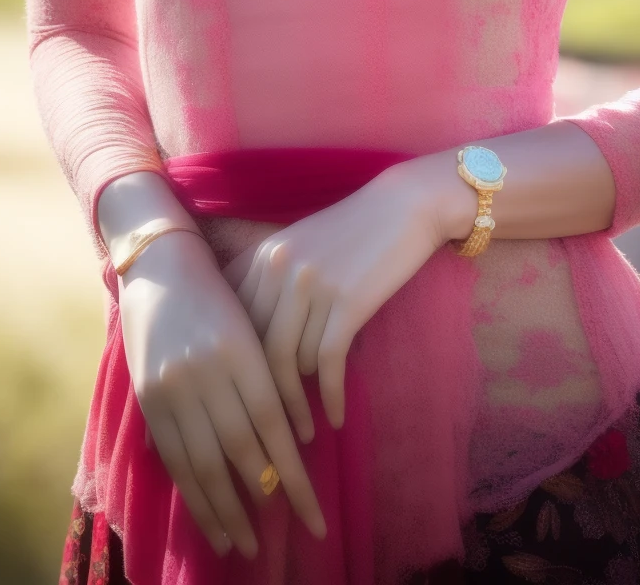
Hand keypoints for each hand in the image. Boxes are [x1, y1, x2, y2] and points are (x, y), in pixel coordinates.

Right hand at [117, 228, 326, 559]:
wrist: (161, 264)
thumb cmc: (219, 292)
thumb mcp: (250, 326)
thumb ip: (267, 377)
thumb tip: (289, 442)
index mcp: (242, 349)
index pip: (272, 424)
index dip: (293, 473)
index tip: (310, 513)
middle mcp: (208, 371)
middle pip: (241, 450)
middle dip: (266, 499)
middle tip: (287, 538)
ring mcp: (173, 386)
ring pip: (203, 462)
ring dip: (225, 510)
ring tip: (243, 546)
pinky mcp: (148, 397)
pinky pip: (172, 456)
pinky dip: (192, 492)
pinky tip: (208, 517)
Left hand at [222, 158, 471, 438]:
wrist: (406, 206)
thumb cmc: (354, 230)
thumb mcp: (301, 247)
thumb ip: (272, 286)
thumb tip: (253, 349)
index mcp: (262, 257)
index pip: (233, 326)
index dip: (236, 369)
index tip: (239, 402)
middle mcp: (279, 269)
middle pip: (257, 350)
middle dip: (263, 398)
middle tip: (271, 433)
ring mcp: (312, 285)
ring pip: (292, 361)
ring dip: (298, 403)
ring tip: (304, 432)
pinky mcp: (347, 301)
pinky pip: (328, 362)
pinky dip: (330, 396)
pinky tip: (336, 418)